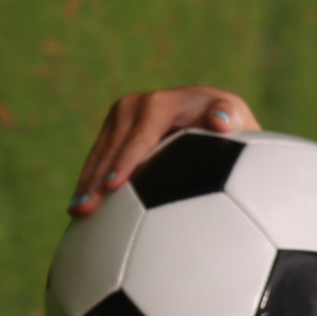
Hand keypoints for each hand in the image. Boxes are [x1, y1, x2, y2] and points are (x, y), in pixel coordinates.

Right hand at [70, 86, 259, 214]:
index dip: (126, 160)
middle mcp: (138, 104)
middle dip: (97, 177)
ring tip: (77, 212)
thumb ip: (232, 118)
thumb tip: (222, 119)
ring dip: (87, 182)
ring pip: (101, 153)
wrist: (217, 117)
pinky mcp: (115, 131)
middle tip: (86, 209)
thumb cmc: (233, 129)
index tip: (113, 186)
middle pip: (114, 146)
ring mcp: (123, 117)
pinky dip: (90, 180)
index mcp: (164, 103)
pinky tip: (81, 207)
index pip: (141, 135)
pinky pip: (99, 158)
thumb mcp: (239, 122)